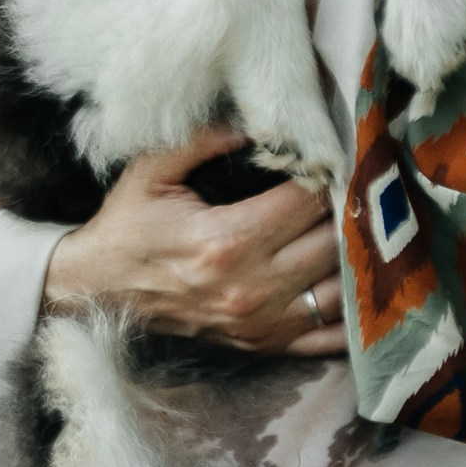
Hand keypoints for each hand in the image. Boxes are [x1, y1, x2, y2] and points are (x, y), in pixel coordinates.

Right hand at [40, 127, 345, 355]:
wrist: (97, 290)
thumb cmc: (127, 226)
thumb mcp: (152, 170)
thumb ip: (204, 138)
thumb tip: (258, 122)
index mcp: (227, 239)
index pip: (307, 200)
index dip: (330, 173)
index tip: (340, 153)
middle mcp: (250, 287)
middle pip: (333, 243)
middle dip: (351, 211)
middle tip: (363, 186)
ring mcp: (259, 322)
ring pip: (343, 291)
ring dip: (360, 260)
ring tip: (368, 229)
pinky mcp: (261, 344)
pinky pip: (327, 338)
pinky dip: (354, 316)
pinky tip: (364, 287)